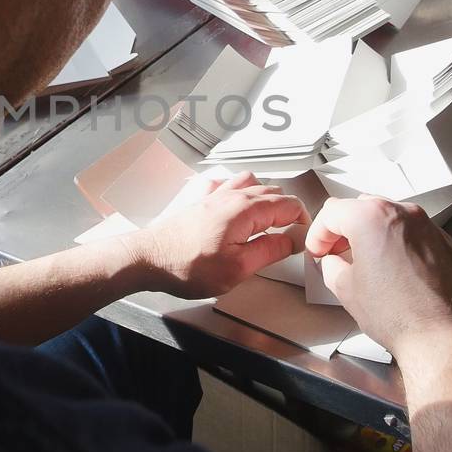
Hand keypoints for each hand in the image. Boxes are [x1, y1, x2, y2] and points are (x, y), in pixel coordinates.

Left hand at [133, 172, 308, 298]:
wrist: (149, 259)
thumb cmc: (186, 265)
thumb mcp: (238, 268)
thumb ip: (270, 251)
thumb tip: (292, 240)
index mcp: (246, 209)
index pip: (289, 205)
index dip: (302, 221)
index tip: (303, 236)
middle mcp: (231, 195)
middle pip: (273, 192)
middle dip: (287, 210)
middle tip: (290, 233)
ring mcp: (214, 195)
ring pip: (251, 183)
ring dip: (265, 197)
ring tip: (268, 219)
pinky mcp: (199, 200)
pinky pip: (226, 184)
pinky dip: (238, 190)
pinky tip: (236, 204)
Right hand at [304, 197, 451, 361]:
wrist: (445, 338)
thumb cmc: (402, 317)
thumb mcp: (347, 290)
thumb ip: (332, 267)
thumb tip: (334, 264)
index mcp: (373, 218)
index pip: (333, 212)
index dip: (318, 233)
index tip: (319, 248)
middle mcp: (404, 214)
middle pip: (363, 208)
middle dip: (346, 229)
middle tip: (337, 253)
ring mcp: (429, 227)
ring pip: (391, 220)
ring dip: (374, 236)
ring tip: (367, 265)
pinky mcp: (447, 244)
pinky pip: (415, 235)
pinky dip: (400, 246)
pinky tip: (395, 273)